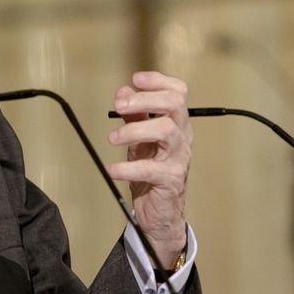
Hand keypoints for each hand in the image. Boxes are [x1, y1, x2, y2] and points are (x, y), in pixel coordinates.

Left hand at [106, 70, 191, 269]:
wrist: (160, 213)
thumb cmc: (151, 173)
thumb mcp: (140, 141)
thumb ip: (133, 116)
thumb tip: (123, 92)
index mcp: (177, 124)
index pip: (178, 92)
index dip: (158, 81)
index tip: (135, 79)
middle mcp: (182, 137)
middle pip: (174, 105)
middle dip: (145, 99)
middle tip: (119, 106)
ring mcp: (179, 159)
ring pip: (166, 131)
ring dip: (135, 129)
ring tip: (113, 138)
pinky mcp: (170, 180)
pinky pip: (150, 169)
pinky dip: (126, 167)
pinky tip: (111, 168)